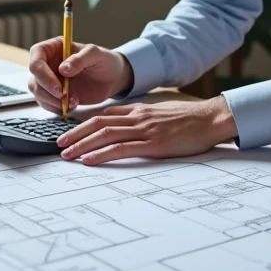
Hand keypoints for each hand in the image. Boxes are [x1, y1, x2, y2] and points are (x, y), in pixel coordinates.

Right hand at [26, 38, 131, 113]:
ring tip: (73, 102)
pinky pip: (46, 103)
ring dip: (52, 101)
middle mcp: (49, 63)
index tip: (57, 85)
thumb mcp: (96, 55)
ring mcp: (50, 80)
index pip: (36, 56)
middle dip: (47, 90)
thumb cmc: (105, 61)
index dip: (42, 72)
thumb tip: (62, 69)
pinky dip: (57, 108)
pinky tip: (72, 105)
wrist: (112, 79)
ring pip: (38, 92)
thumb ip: (80, 59)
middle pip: (35, 77)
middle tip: (63, 97)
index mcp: (55, 48)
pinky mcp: (54, 94)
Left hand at [57, 98, 237, 164]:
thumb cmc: (190, 120)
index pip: (105, 114)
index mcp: (139, 110)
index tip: (69, 132)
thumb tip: (129, 128)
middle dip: (75, 134)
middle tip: (59, 144)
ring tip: (67, 154)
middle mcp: (137, 117)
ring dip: (82, 144)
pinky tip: (89, 160)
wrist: (211, 119)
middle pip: (98, 122)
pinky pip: (121, 148)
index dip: (84, 123)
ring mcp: (144, 130)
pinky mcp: (153, 144)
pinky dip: (102, 154)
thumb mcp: (162, 114)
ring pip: (105, 134)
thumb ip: (143, 120)